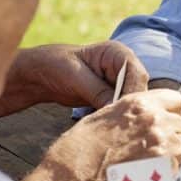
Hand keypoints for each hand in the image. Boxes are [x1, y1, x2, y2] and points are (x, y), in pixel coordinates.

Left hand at [0, 42, 148, 116]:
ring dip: (123, 113)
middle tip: (118, 124)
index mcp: (118, 53)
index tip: (120, 110)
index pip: (136, 74)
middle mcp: (125, 67)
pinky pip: (121, 108)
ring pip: (132, 101)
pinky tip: (108, 126)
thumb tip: (115, 109)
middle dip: (129, 105)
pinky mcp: (114, 96)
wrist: (41, 74)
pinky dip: (115, 117)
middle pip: (138, 89)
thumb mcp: (76, 77)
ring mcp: (121, 82)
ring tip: (112, 127)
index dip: (132, 92)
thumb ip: (98, 92)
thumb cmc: (55, 66)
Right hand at [21, 89, 180, 180]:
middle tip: (151, 149)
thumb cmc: (79, 151)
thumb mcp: (104, 117)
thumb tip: (148, 113)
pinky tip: (147, 176)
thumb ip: (132, 113)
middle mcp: (155, 119)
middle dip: (171, 135)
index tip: (162, 123)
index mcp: (139, 103)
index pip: (176, 99)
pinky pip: (178, 167)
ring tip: (147, 164)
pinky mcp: (166, 168)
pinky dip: (167, 172)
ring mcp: (163, 144)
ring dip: (172, 154)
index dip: (170, 112)